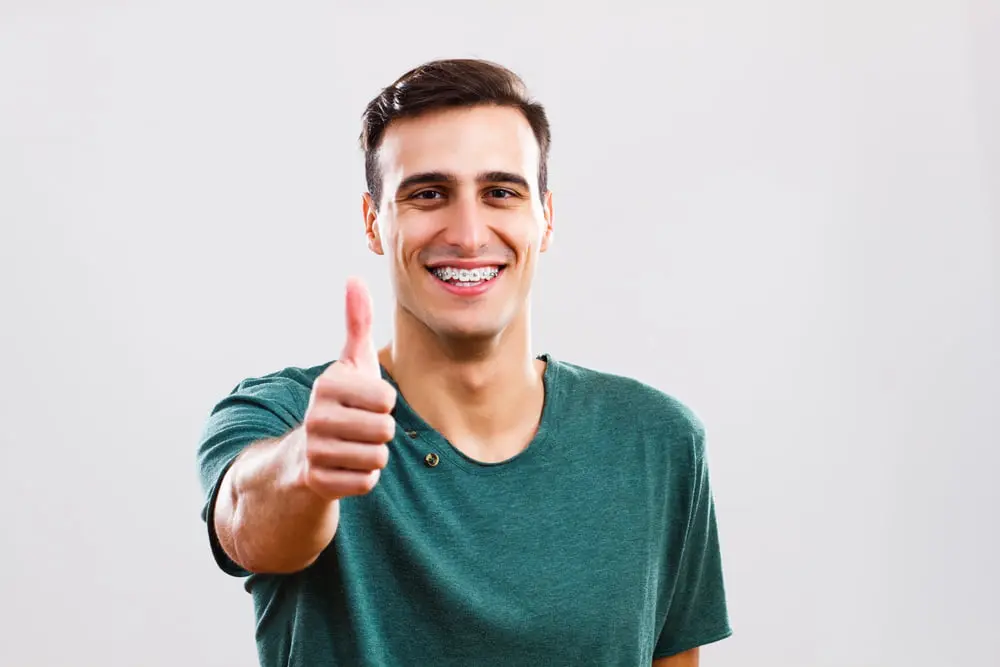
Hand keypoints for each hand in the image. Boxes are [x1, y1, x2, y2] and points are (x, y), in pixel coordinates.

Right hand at [296, 277, 396, 499]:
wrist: (302, 455)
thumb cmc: (340, 402)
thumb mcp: (350, 363)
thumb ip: (357, 322)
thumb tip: (354, 277)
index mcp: (328, 384)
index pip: (387, 399)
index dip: (383, 403)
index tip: (362, 402)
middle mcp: (316, 416)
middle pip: (386, 430)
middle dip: (380, 431)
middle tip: (358, 428)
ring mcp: (314, 451)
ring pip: (378, 458)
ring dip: (372, 455)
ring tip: (351, 446)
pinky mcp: (318, 482)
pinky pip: (367, 482)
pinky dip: (362, 477)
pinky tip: (344, 467)